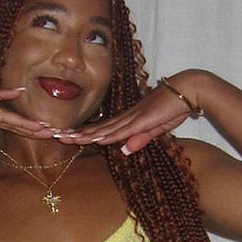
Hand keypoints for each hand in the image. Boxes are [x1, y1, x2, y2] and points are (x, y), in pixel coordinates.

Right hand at [0, 64, 51, 154]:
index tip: (45, 137)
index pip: (10, 126)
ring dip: (25, 121)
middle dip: (34, 129)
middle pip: (14, 122)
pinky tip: (18, 92)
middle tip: (56, 134)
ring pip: (7, 114)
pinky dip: (2, 95)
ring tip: (45, 126)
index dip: (27, 132)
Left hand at [62, 70, 204, 153]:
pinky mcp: (143, 119)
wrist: (188, 89)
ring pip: (104, 129)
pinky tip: (96, 139)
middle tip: (54, 136)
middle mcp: (126, 117)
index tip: (66, 137)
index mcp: (128, 120)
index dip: (83, 134)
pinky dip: (108, 135)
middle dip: (75, 133)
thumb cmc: (174, 107)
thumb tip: (126, 151)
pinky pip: (123, 130)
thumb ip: (141, 139)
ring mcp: (133, 117)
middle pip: (96, 128)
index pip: (101, 129)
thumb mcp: (156, 129)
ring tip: (65, 138)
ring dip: (85, 135)